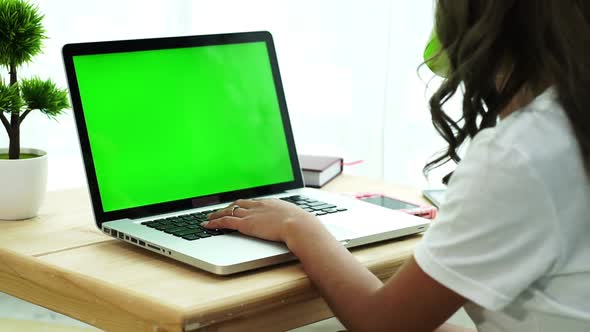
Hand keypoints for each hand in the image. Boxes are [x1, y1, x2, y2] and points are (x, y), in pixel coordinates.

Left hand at [203, 198, 319, 241]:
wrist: (300, 226)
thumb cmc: (304, 226)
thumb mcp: (298, 221)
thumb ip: (294, 222)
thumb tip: (303, 227)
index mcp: (272, 203)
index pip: (253, 202)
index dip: (244, 205)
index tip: (240, 207)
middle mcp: (259, 205)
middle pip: (239, 204)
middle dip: (229, 207)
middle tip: (221, 210)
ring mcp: (251, 214)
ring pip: (228, 211)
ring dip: (217, 214)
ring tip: (209, 217)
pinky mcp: (245, 224)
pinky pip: (225, 221)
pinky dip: (214, 222)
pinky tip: (206, 225)